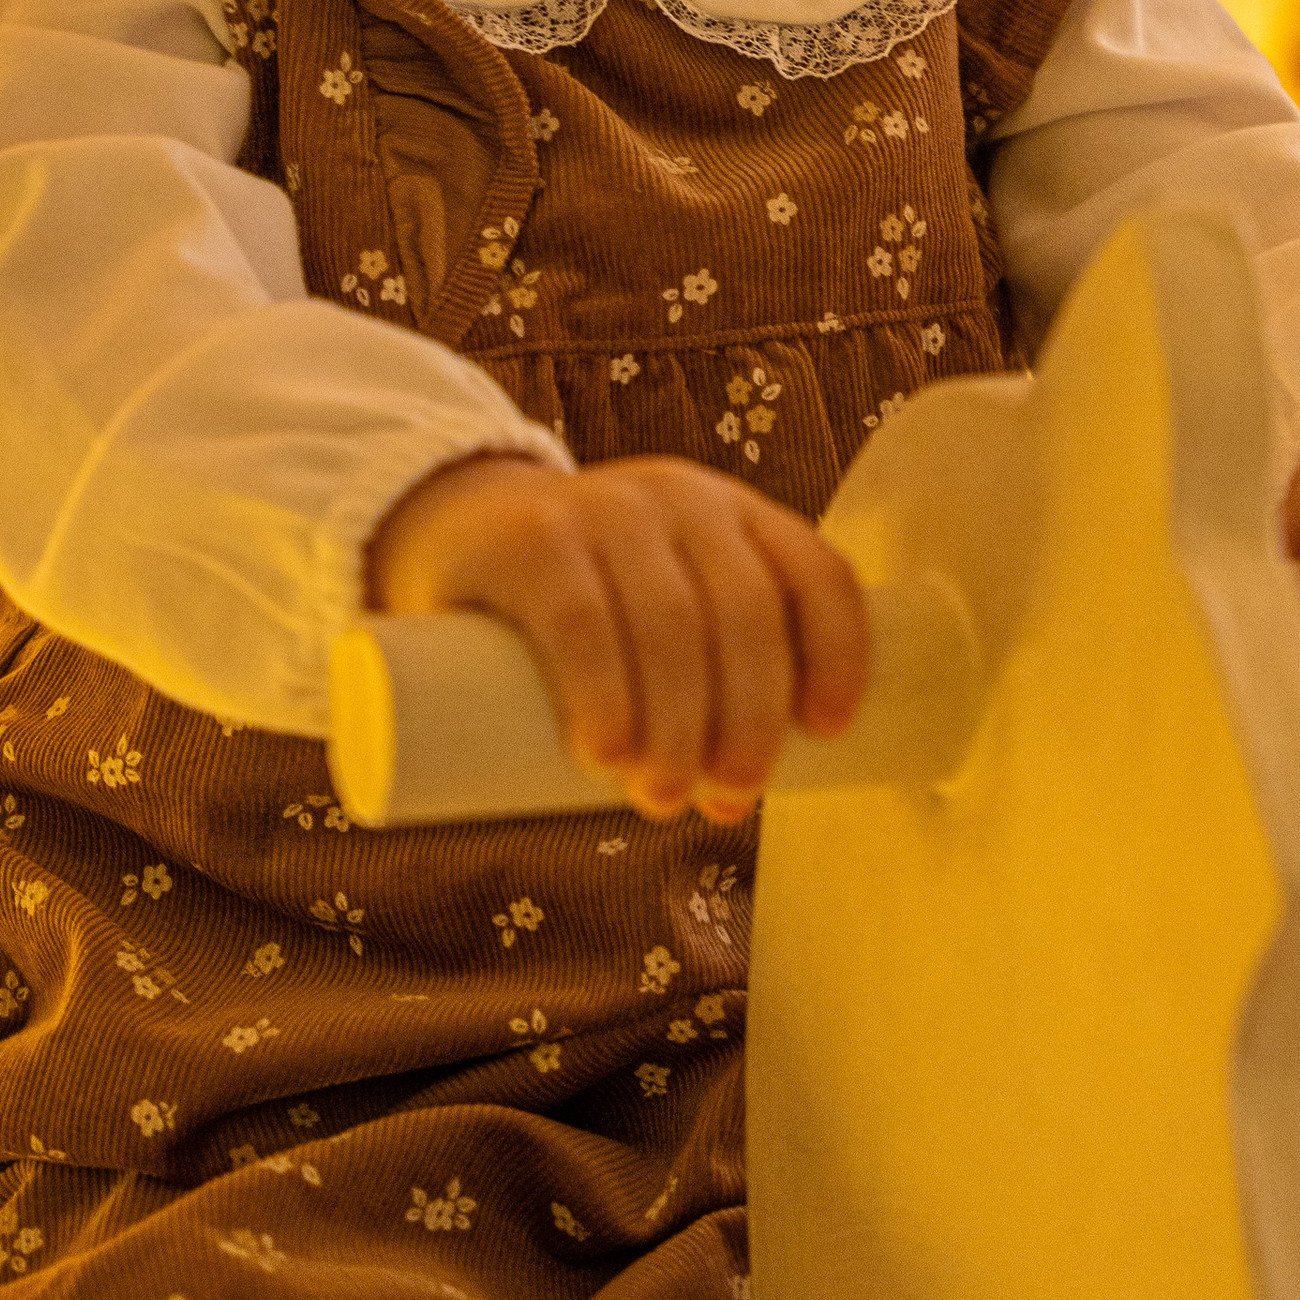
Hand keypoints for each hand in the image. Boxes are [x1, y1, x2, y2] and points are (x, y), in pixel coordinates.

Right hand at [365, 454, 869, 821]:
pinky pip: (582, 618)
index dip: (838, 653)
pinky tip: (606, 752)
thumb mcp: (663, 605)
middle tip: (728, 800)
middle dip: (750, 719)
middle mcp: (683, 499)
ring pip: (670, 624)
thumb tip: (745, 791)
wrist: (460, 533)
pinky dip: (604, 692)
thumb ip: (708, 665)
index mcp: (735, 517)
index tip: (827, 734)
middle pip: (746, 612)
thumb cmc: (588, 603)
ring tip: (663, 798)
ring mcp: (606, 509)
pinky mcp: (533, 538)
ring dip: (678, 728)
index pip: (816, 573)